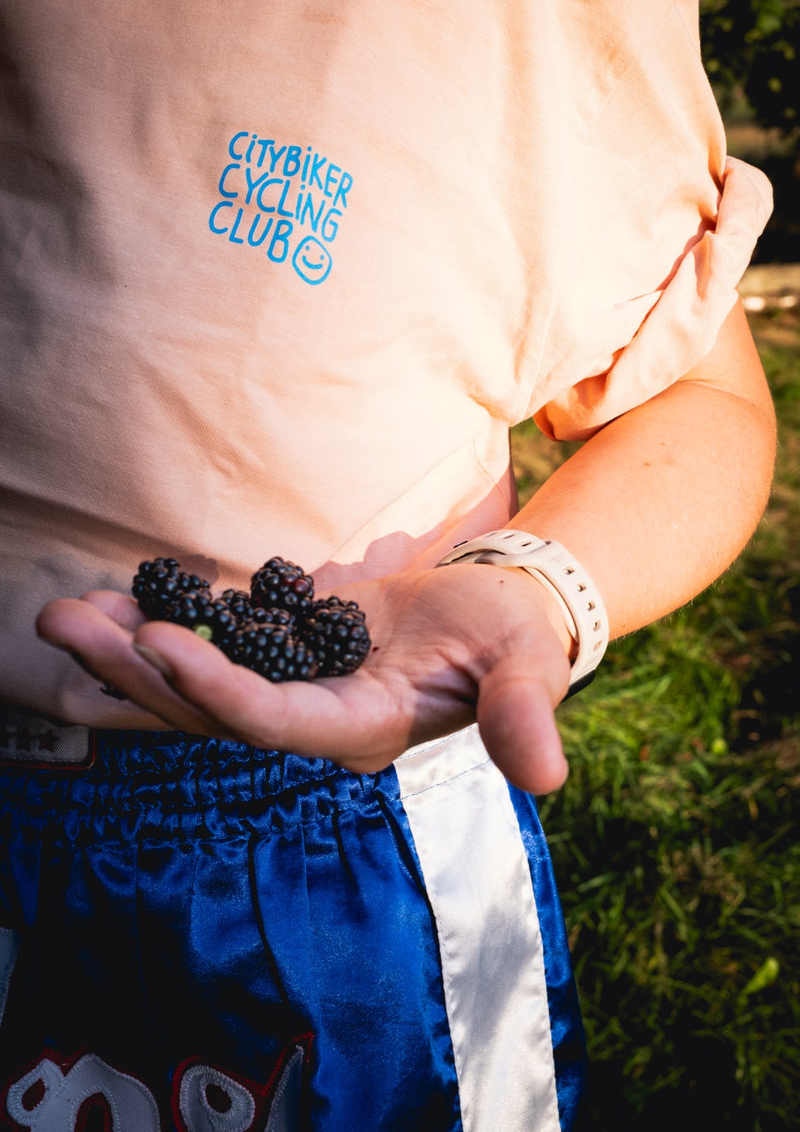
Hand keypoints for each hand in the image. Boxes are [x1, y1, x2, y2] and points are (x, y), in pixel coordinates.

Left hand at [36, 563, 571, 792]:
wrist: (497, 618)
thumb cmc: (516, 642)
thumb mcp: (527, 671)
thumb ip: (523, 717)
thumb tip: (546, 779)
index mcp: (362, 731)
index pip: (275, 722)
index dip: (217, 688)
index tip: (161, 641)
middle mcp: (313, 721)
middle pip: (208, 709)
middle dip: (135, 671)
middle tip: (62, 625)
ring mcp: (293, 689)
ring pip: (195, 682)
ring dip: (128, 651)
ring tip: (64, 614)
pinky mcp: (284, 654)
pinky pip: (213, 646)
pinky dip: (164, 624)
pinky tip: (113, 597)